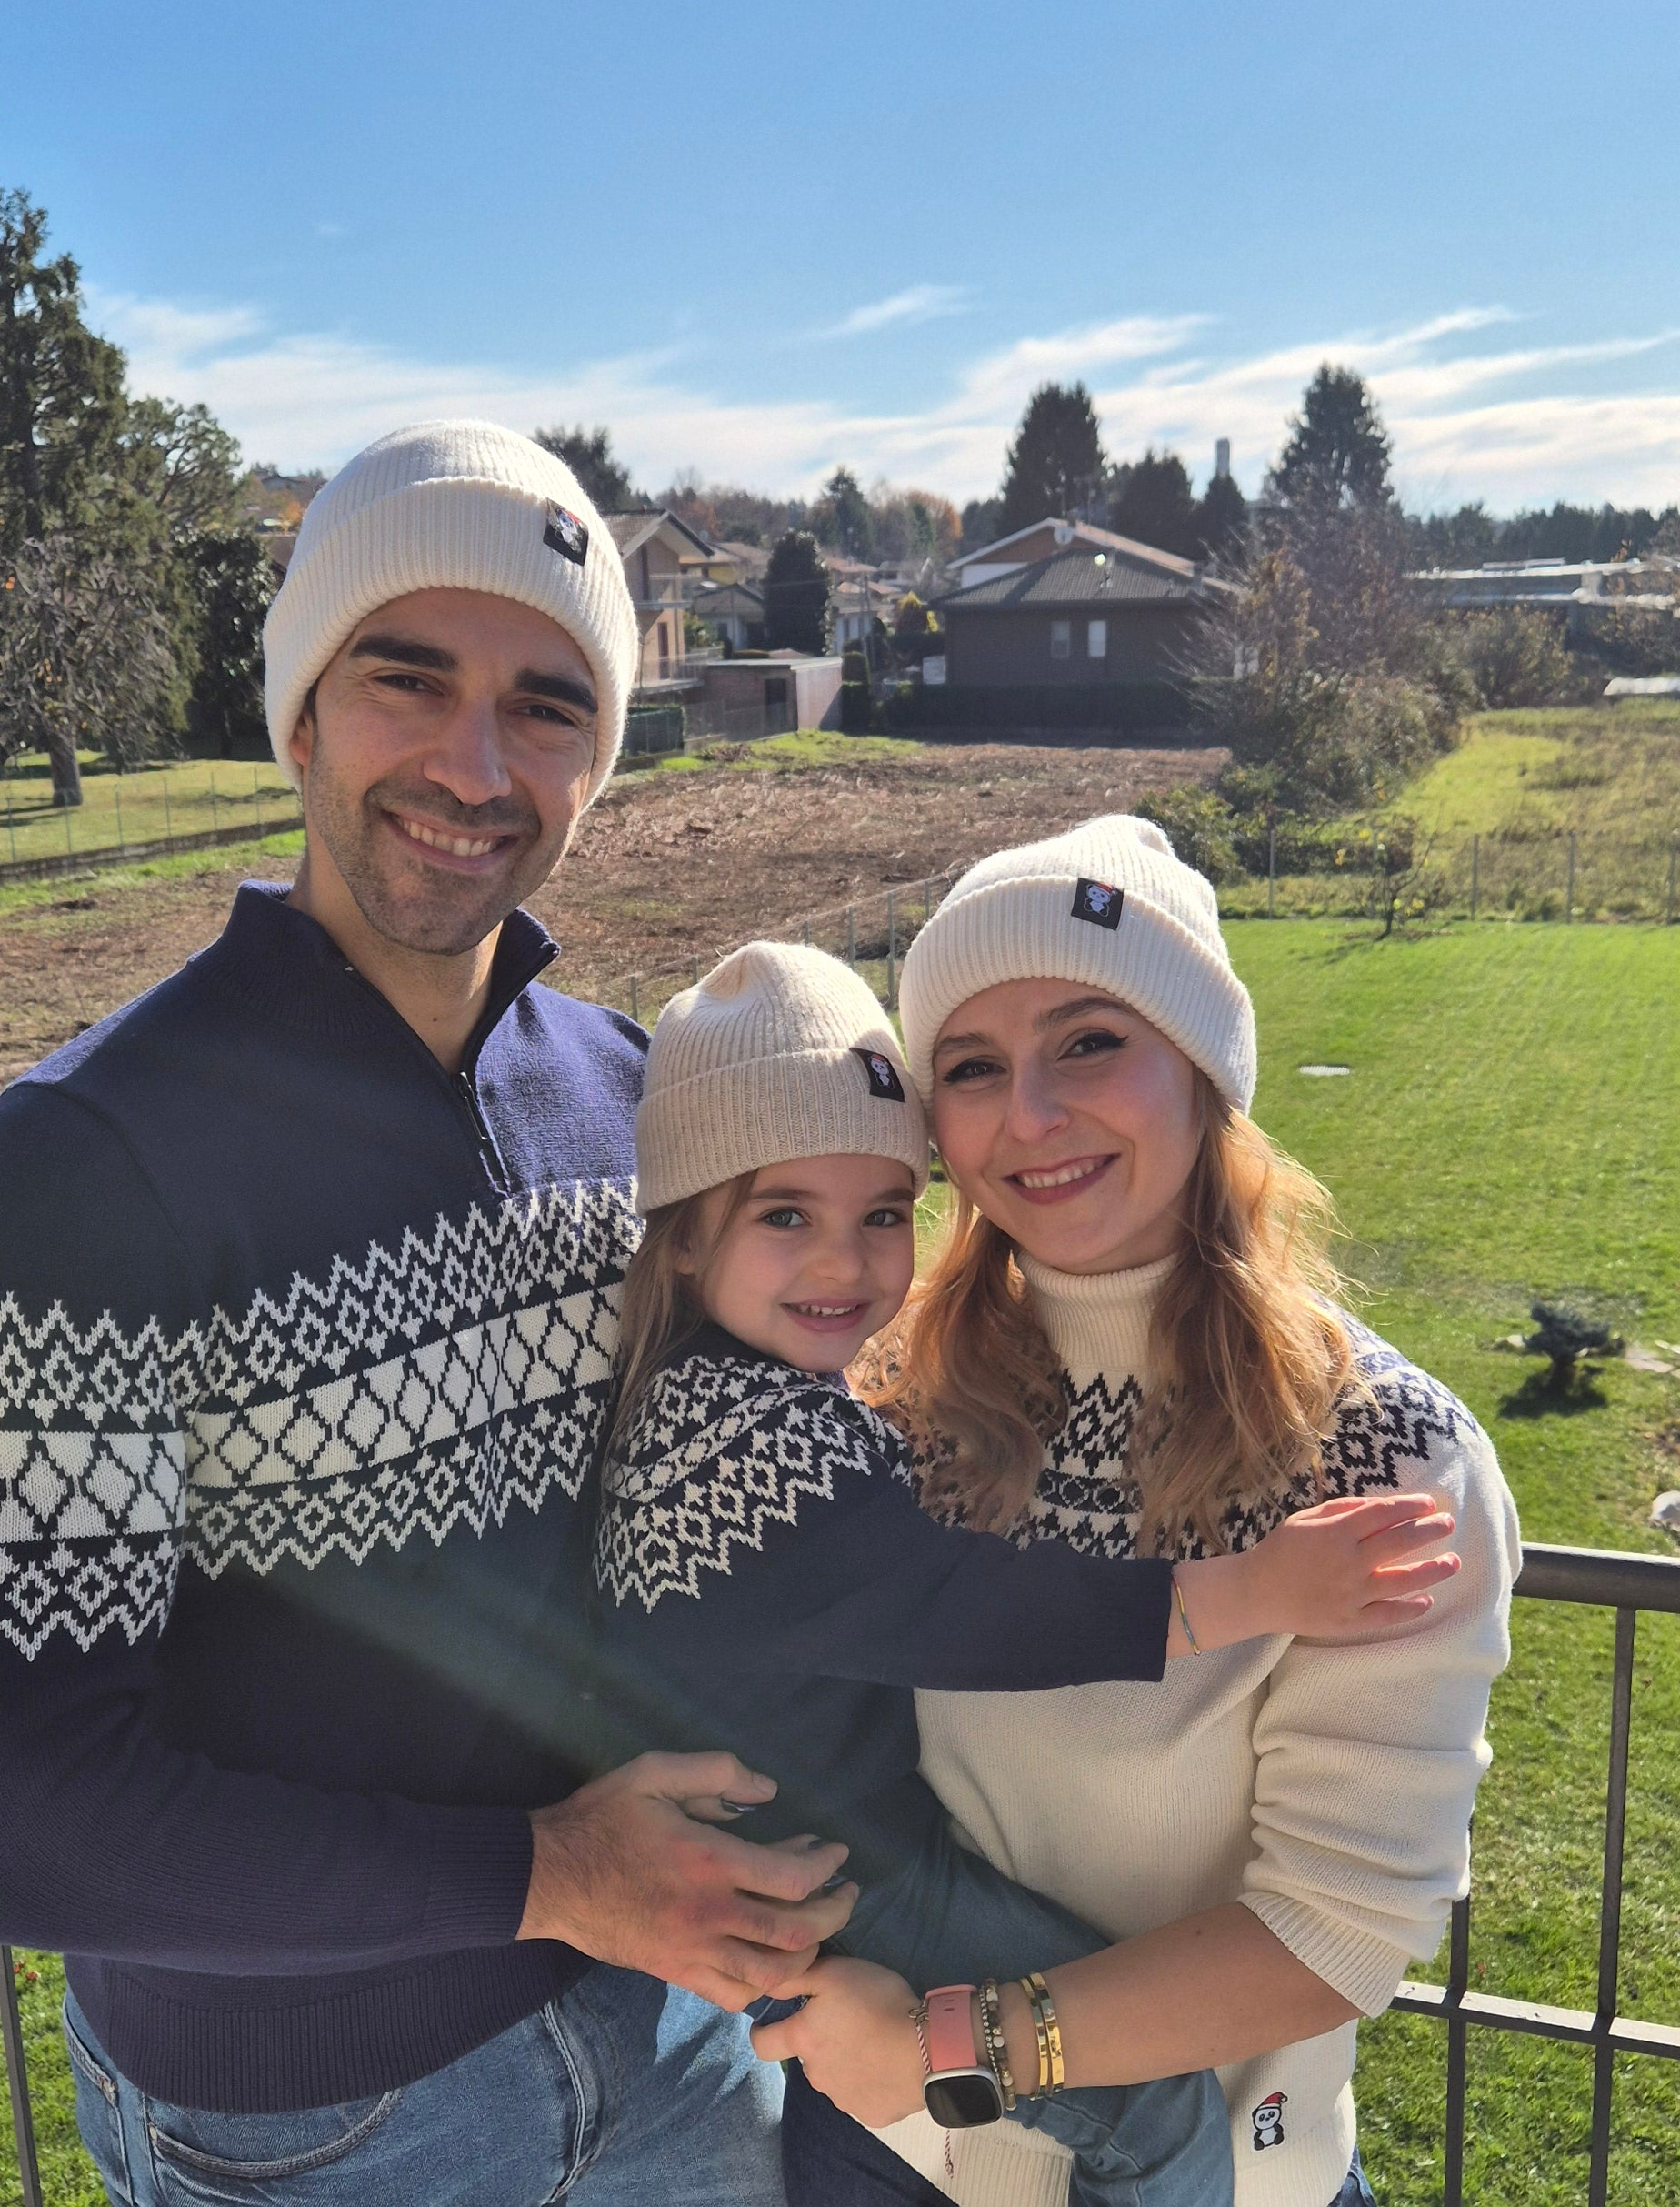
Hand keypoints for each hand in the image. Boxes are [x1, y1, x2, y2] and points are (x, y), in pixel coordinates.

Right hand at [518, 1750, 856, 2009]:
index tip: (836, 1851)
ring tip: (820, 1927)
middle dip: (835, 1911)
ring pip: (771, 1973)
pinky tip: (774, 1961)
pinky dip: (765, 1985)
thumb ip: (716, 1773)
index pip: (792, 1878)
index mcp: (709, 1861)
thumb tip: (769, 1790)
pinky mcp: (675, 1972)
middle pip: (795, 1931)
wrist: (550, 1877)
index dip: (826, 1865)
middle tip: (847, 1890)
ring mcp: (692, 1951)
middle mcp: (708, 1914)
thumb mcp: (654, 1772)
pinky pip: (733, 1994)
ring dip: (809, 1952)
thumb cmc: (604, 1818)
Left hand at [751, 1956, 928, 2126]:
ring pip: (833, 2076)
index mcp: (803, 2040)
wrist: (927, 2050)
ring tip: (872, 2040)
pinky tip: (886, 2063)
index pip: (762, 2043)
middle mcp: (815, 2075)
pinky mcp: (870, 2115)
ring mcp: (842, 2099)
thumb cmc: (878, 2004)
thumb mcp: (835, 1972)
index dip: (761, 2032)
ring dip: (843, 2060)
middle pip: (806, 2056)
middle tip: (846, 2021)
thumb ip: (797, 1977)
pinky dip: (868, 2080)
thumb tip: (768, 1984)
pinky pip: (861, 2094)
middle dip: (818, 2040)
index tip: (768, 2024)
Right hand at [1173, 1492, 1459, 1650]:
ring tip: (1452, 1562)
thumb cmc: (1280, 1550)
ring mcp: (1351, 1594)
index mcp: (1336, 1532)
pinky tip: (1426, 1601)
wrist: (1256, 1593)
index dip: (1410, 1506)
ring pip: (1402, 1580)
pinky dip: (1409, 1609)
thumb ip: (1342, 1510)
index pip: (1384, 1514)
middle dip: (1429, 1530)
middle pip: (1399, 1542)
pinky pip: (1386, 1615)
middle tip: (1448, 1523)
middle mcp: (1349, 1562)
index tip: (1429, 1503)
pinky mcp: (1349, 1620)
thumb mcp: (1306, 1518)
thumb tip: (1378, 1506)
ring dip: (1431, 1571)